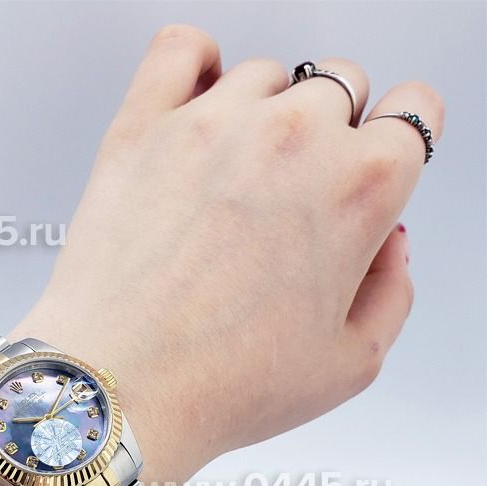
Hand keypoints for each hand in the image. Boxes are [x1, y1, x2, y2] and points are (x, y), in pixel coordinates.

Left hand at [12, 24, 443, 485]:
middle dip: (331, 135)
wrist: (119, 388)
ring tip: (235, 181)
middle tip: (293, 197)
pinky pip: (181, 49)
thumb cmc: (222, 386)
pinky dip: (197, 65)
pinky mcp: (142, 127)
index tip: (375, 163)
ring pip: (266, 76)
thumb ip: (392, 290)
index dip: (397, 143)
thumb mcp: (350, 363)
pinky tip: (197, 108)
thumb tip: (386, 242)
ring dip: (264, 114)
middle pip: (339, 88)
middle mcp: (293, 139)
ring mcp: (213, 124)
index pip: (413, 114)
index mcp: (359, 188)